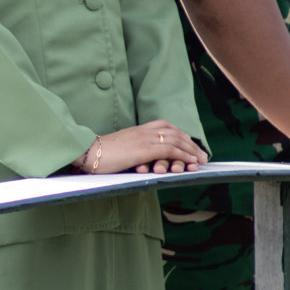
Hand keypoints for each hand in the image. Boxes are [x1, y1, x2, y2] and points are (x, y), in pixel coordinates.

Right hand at [77, 119, 208, 175]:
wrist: (88, 152)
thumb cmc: (99, 155)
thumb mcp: (120, 149)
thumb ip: (132, 151)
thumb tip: (140, 161)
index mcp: (138, 129)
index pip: (165, 127)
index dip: (180, 135)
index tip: (189, 144)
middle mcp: (144, 131)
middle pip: (174, 132)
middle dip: (190, 143)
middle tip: (201, 154)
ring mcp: (145, 138)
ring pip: (176, 140)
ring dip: (191, 150)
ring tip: (201, 160)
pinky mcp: (145, 149)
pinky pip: (170, 150)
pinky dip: (184, 155)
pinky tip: (191, 162)